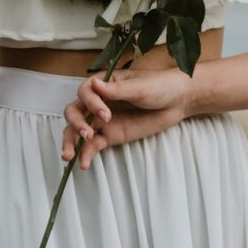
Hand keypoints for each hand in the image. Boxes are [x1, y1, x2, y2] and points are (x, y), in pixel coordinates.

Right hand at [61, 66, 190, 169]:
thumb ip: (116, 90)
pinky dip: (86, 154)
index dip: (90, 103)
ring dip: (71, 141)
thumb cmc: (159, 86)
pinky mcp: (111, 136)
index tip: (105, 114)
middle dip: (76, 123)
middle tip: (88, 134)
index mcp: (104, 83)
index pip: (84, 92)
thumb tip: (94, 83)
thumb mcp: (139, 87)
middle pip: (75, 111)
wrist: (177, 102)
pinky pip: (93, 145)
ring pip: (78, 130)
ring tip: (69, 156)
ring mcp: (103, 120)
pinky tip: (83, 164)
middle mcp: (99, 101)